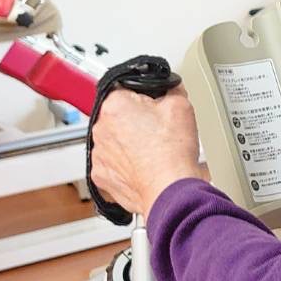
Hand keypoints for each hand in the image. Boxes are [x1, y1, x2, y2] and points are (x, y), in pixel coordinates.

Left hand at [91, 86, 202, 215]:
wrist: (170, 190)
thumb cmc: (172, 153)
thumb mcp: (181, 106)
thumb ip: (168, 90)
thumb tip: (166, 89)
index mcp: (115, 106)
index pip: (126, 90)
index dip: (146, 98)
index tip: (155, 108)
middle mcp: (99, 129)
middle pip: (118, 117)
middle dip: (137, 121)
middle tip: (159, 131)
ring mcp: (98, 155)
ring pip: (115, 141)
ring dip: (130, 144)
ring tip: (154, 152)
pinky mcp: (101, 177)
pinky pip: (113, 164)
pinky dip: (126, 166)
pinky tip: (145, 166)